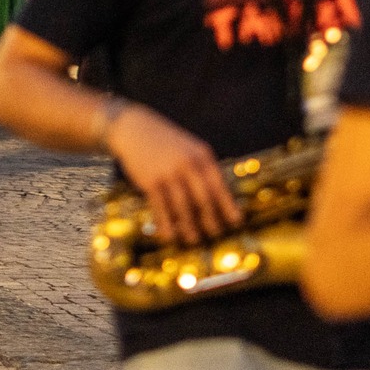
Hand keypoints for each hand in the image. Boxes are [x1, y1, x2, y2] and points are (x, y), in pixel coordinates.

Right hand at [107, 104, 241, 246]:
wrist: (133, 129)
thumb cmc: (165, 142)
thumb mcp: (189, 149)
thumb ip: (202, 169)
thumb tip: (218, 197)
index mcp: (201, 155)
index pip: (219, 185)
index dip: (228, 206)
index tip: (235, 222)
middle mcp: (187, 164)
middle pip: (204, 199)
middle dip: (211, 220)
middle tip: (215, 234)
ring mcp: (168, 173)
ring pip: (183, 207)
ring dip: (189, 227)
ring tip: (193, 239)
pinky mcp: (150, 182)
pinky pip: (161, 208)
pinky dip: (166, 224)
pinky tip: (169, 235)